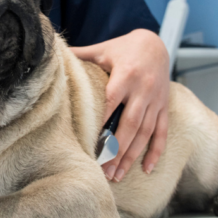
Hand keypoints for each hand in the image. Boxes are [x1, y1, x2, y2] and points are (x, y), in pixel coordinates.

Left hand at [71, 29, 169, 181]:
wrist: (156, 42)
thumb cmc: (124, 47)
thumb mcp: (103, 49)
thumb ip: (81, 55)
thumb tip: (54, 57)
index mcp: (126, 75)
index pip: (111, 102)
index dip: (101, 123)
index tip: (88, 143)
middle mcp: (143, 89)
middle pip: (130, 125)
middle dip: (117, 150)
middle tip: (104, 171)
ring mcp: (156, 100)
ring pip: (145, 132)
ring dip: (132, 156)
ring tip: (118, 175)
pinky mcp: (164, 106)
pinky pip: (162, 132)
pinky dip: (156, 152)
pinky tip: (147, 170)